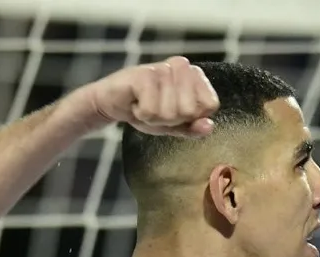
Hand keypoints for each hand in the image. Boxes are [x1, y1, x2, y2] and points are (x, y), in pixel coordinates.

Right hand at [75, 56, 219, 136]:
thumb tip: (209, 127)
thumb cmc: (143, 109)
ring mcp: (163, 69)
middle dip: (170, 119)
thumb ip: (191, 127)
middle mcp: (182, 66)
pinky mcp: (144, 74)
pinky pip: (151, 111)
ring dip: (153, 118)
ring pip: (170, 113)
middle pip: (190, 111)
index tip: (173, 111)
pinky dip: (140, 114)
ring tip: (143, 105)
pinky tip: (134, 102)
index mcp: (194, 75)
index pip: (210, 105)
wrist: (109, 102)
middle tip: (155, 108)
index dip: (190, 117)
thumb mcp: (171, 124)